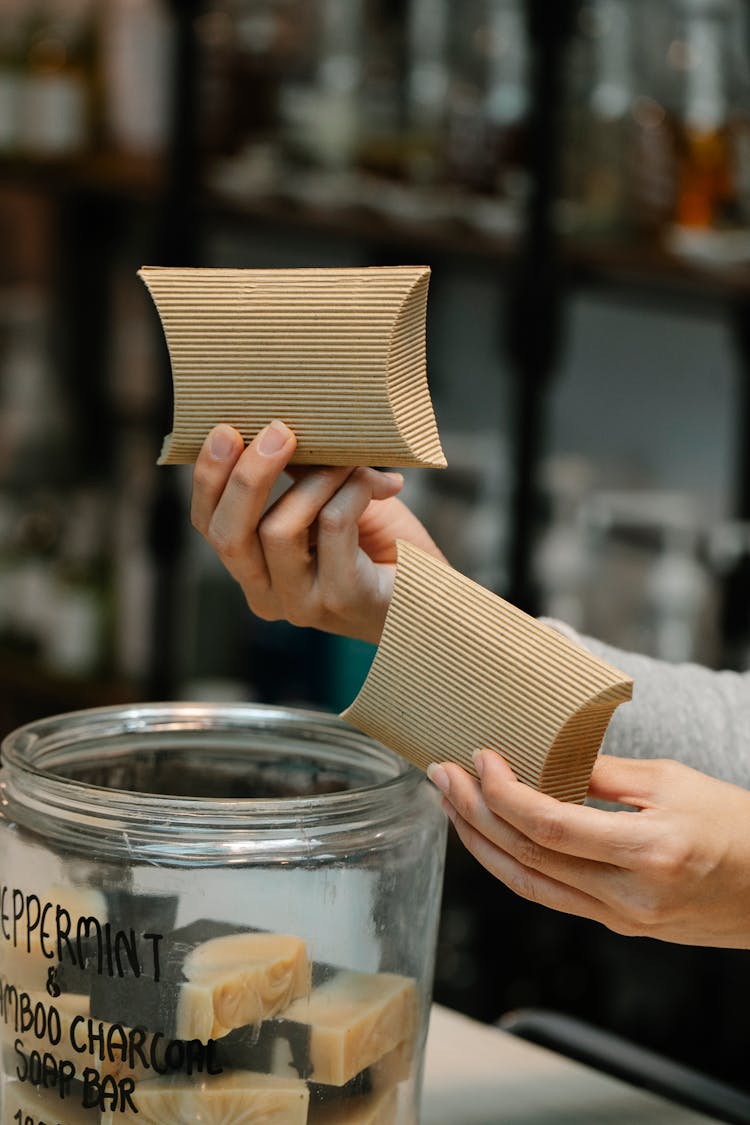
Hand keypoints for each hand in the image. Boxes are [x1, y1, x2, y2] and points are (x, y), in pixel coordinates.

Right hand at [190, 421, 444, 643]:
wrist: (434, 594)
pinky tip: (382, 486)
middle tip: (277, 431)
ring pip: (277, 530)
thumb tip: (285, 428)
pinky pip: (332, 526)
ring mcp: (302, 604)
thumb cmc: (383, 548)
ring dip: (315, 481)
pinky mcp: (342, 599)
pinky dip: (353, 491)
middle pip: (228, 535)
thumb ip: (301, 475)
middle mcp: (268, 595)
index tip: (224, 430)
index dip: (208, 479)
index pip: (208, 527)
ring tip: (348, 463)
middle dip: (245, 477)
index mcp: (254, 571)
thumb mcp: (330, 501)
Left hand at [427, 752, 749, 948]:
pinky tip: (492, 835)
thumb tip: (543, 759)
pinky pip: (551, 895)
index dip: (503, 793)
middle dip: (473, 813)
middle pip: (526, 858)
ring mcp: (621, 918)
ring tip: (452, 803)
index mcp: (647, 852)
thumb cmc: (737, 827)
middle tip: (442, 774)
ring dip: (480, 843)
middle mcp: (628, 896)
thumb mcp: (673, 782)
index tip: (480, 758)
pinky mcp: (619, 925)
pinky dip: (512, 863)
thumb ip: (603, 775)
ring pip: (528, 886)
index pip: (549, 826)